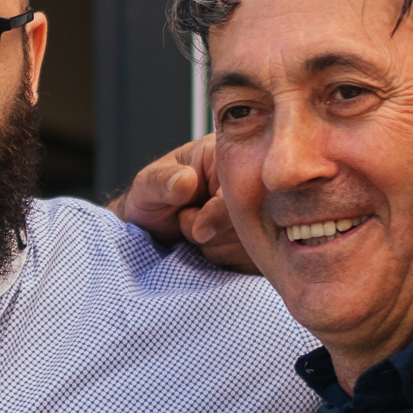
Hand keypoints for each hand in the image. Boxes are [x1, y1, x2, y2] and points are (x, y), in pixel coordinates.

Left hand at [111, 134, 257, 273]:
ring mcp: (266, 208)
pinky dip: (225, 259)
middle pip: (253, 220)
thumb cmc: (154, 198)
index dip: (220, 215)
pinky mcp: (266, 236)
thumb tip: (185, 181)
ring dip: (216, 246)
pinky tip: (211, 242)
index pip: (244, 189)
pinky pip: (250, 259)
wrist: (155, 227)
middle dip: (213, 232)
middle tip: (187, 219)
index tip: (199, 231)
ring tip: (197, 227)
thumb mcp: (146, 186)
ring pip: (250, 244)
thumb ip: (161, 181)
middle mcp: (255, 178)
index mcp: (228, 153)